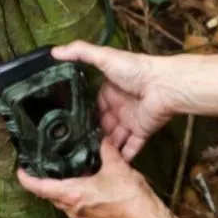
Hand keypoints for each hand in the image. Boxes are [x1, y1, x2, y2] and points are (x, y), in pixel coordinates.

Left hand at [17, 138, 164, 217]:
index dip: (26, 178)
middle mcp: (72, 208)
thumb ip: (106, 150)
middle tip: (43, 166)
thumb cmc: (130, 198)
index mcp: (72, 194)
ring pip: (62, 202)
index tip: (20, 169)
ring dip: (61, 189)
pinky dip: (74, 196)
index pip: (39, 187)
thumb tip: (102, 139)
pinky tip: (86, 184)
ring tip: (65, 172)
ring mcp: (82, 217)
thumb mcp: (117, 166)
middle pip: (49, 195)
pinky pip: (75, 207)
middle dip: (44, 182)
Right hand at [53, 41, 179, 159]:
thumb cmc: (135, 69)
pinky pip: (132, 148)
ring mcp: (131, 121)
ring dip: (105, 148)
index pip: (93, 106)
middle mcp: (119, 107)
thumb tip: (54, 51)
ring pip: (115, 139)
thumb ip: (80, 52)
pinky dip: (124, 157)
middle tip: (74, 149)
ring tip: (87, 161)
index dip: (82, 115)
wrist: (163, 85)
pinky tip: (111, 167)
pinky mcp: (143, 132)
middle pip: (103, 125)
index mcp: (110, 91)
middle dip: (92, 135)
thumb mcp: (104, 57)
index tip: (67, 127)